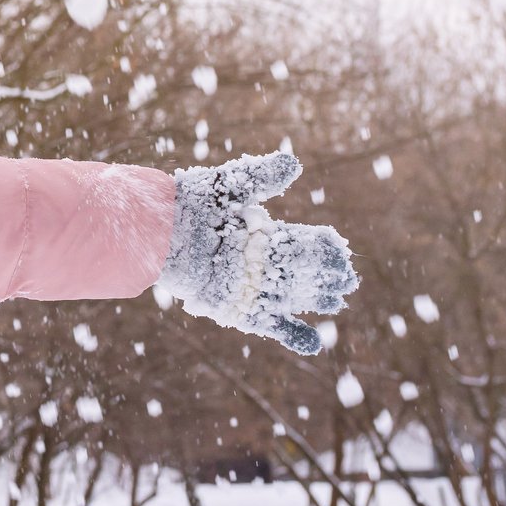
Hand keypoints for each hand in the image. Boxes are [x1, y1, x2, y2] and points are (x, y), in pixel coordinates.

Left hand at [158, 150, 356, 354]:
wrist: (158, 233)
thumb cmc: (191, 205)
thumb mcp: (230, 187)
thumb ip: (261, 176)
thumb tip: (294, 162)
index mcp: (260, 234)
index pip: (303, 243)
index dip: (324, 248)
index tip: (341, 252)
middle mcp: (258, 263)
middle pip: (302, 272)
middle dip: (326, 276)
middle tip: (347, 280)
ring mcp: (249, 288)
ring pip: (292, 297)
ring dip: (315, 300)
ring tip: (336, 302)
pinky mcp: (236, 310)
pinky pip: (268, 326)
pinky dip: (291, 335)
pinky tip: (313, 343)